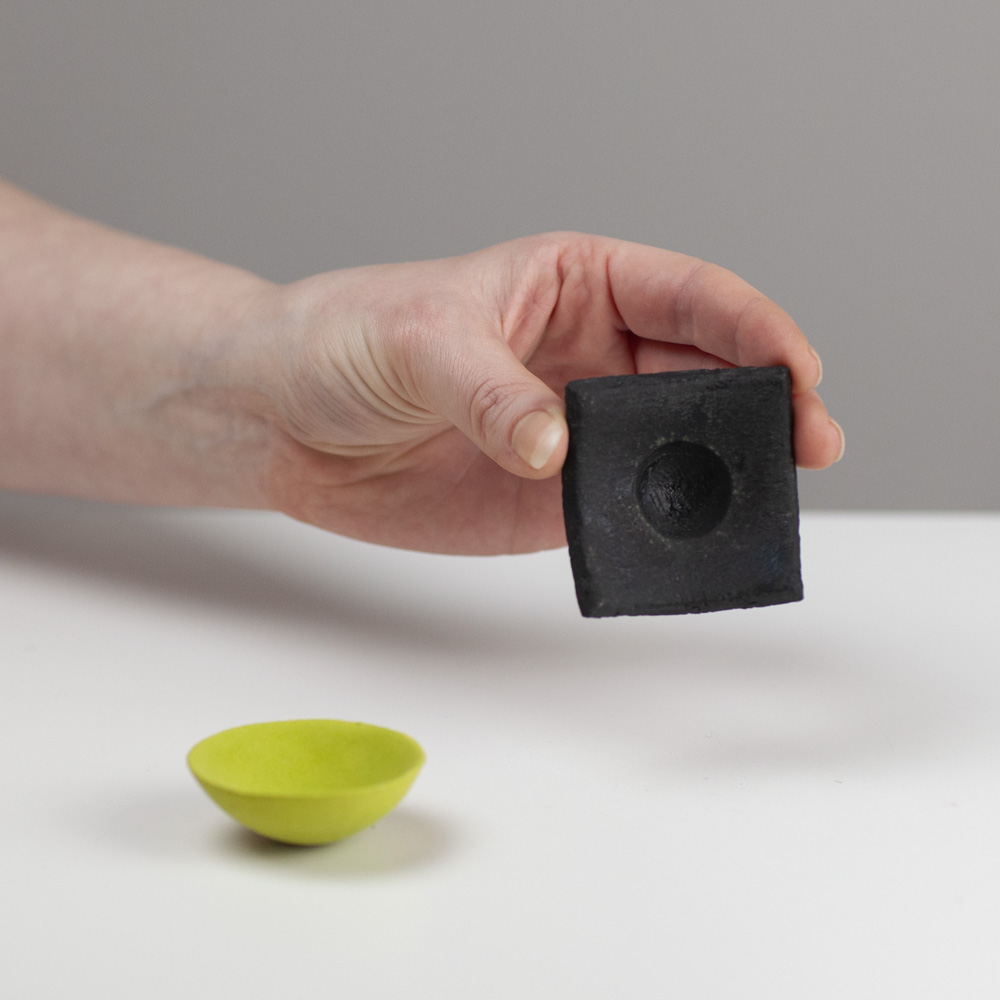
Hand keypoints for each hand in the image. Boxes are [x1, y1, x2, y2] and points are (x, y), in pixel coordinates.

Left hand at [257, 232, 841, 553]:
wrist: (283, 421)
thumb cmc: (343, 340)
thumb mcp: (418, 340)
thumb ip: (492, 391)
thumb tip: (556, 447)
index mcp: (577, 285)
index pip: (689, 296)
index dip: (754, 327)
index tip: (797, 367)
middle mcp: (593, 356)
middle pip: (706, 374)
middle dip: (766, 404)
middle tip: (809, 443)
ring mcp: (579, 432)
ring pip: (678, 447)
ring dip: (725, 471)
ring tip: (766, 499)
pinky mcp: (553, 499)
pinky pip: (624, 510)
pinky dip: (662, 527)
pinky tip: (690, 540)